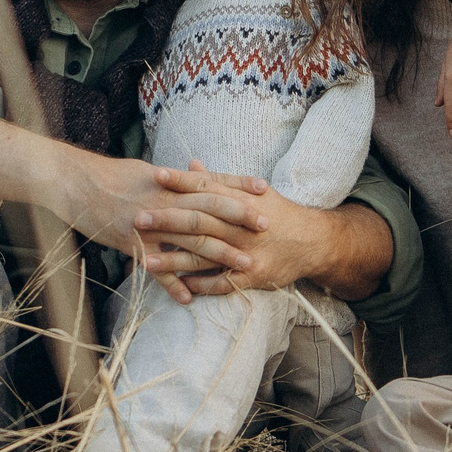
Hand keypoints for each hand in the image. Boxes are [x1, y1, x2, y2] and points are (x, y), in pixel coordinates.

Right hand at [55, 155, 264, 283]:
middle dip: (240, 219)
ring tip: (246, 266)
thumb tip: (191, 176)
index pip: (210, 181)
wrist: (72, 184)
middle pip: (210, 210)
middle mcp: (164, 201)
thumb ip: (171, 180)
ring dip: (221, 254)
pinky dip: (174, 284)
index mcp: (168, 181)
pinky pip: (157, 268)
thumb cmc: (107, 176)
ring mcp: (149, 224)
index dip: (237, 185)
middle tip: (267, 228)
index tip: (264, 190)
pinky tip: (189, 299)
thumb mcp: (143, 172)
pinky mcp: (131, 243)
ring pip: (192, 240)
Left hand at [137, 162, 332, 301]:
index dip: (181, 182)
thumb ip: (219, 180)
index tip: (155, 176)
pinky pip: (222, 283)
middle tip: (138, 218)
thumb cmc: (278, 212)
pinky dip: (201, 286)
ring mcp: (246, 253)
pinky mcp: (252, 277)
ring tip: (144, 261)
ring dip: (173, 261)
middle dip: (167, 220)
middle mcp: (241, 226)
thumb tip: (191, 164)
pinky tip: (178, 288)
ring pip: (204, 257)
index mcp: (241, 201)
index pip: (206, 188)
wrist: (313, 241)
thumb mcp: (252, 192)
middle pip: (200, 221)